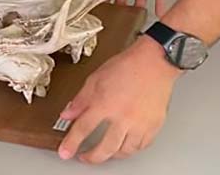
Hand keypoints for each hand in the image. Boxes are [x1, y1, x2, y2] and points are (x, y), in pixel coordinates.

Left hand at [57, 38, 178, 162]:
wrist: (154, 62)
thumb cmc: (127, 66)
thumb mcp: (95, 78)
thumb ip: (80, 99)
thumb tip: (67, 114)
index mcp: (105, 104)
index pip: (83, 129)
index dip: (71, 143)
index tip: (65, 153)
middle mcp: (123, 117)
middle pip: (105, 147)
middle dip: (92, 157)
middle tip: (84, 158)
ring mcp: (140, 123)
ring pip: (124, 151)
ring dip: (112, 155)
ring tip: (104, 153)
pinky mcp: (154, 126)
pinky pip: (141, 146)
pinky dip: (131, 149)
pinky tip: (125, 146)